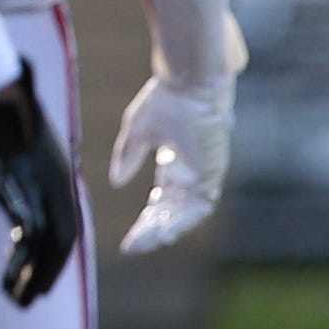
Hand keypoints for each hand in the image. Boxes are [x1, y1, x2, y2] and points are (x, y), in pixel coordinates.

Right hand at [0, 67, 80, 308]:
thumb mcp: (10, 123)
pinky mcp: (21, 188)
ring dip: (36, 277)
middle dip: (49, 270)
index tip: (41, 268)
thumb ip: (13, 143)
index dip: (55, 248)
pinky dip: (22, 266)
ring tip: (21, 301)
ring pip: (49, 245)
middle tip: (36, 295)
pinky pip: (28, 238)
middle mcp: (55, 181)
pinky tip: (10, 283)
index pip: (63, 218)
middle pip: (63, 238)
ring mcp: (39, 186)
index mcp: (53, 168)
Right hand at [112, 69, 233, 253]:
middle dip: (151, 230)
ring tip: (145, 242)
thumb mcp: (138, 130)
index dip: (145, 220)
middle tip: (132, 247)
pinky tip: (164, 232)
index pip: (161, 201)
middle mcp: (190, 173)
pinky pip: (198, 208)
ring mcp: (202, 175)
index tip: (128, 239)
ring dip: (166, 230)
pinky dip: (182, 221)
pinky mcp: (211, 174)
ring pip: (185, 215)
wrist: (190, 82)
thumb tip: (117, 181)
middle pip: (171, 212)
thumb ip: (128, 156)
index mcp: (174, 162)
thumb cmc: (166, 98)